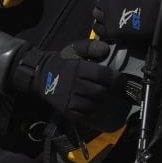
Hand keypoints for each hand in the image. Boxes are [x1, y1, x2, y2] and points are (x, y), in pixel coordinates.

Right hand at [11, 39, 127, 122]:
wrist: (40, 75)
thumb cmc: (62, 62)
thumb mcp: (75, 49)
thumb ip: (92, 47)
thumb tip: (107, 50)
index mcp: (78, 68)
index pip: (103, 76)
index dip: (116, 79)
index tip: (121, 80)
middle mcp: (74, 84)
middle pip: (100, 92)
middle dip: (107, 90)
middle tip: (108, 88)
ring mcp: (69, 99)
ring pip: (93, 104)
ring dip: (98, 101)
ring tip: (97, 95)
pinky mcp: (65, 110)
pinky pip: (83, 115)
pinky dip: (88, 111)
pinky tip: (87, 103)